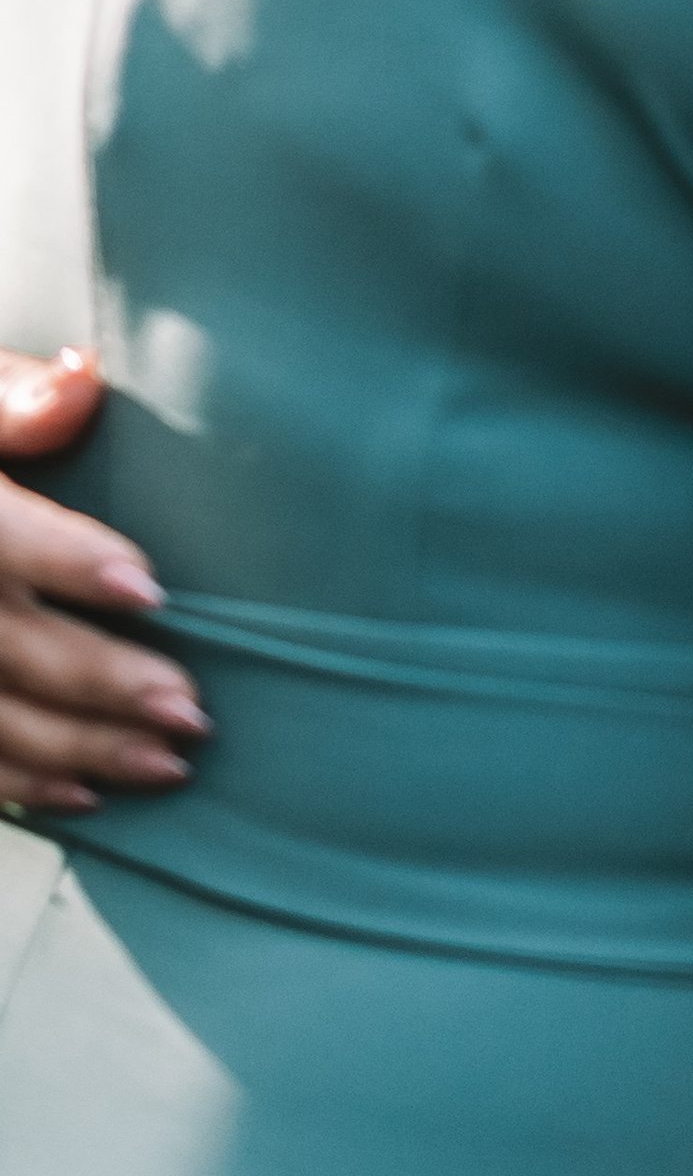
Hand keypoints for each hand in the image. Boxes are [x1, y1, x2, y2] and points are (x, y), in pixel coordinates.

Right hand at [0, 349, 206, 813]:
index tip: (149, 588)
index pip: (2, 540)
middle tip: (191, 709)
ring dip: (77, 750)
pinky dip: (18, 785)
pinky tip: (86, 796)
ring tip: (168, 763)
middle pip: (8, 646)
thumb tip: (85, 379)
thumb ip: (13, 397)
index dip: (69, 562)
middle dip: (99, 681)